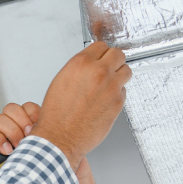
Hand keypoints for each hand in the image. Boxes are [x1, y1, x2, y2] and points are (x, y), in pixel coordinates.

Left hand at [0, 102, 39, 183]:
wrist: (44, 179)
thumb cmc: (20, 182)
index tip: (7, 151)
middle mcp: (4, 132)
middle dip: (10, 131)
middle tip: (20, 144)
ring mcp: (18, 123)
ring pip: (12, 109)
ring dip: (21, 121)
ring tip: (31, 136)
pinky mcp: (34, 118)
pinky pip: (29, 107)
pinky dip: (33, 114)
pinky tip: (38, 126)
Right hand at [33, 41, 130, 166]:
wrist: (60, 138)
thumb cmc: (56, 116)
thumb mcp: (60, 82)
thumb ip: (79, 69)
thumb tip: (90, 65)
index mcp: (80, 64)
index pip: (101, 46)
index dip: (100, 53)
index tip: (101, 57)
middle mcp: (98, 72)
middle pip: (118, 54)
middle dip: (113, 60)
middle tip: (108, 68)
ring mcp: (111, 87)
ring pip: (126, 70)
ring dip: (119, 75)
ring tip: (109, 83)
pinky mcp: (118, 102)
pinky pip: (123, 91)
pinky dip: (117, 93)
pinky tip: (105, 100)